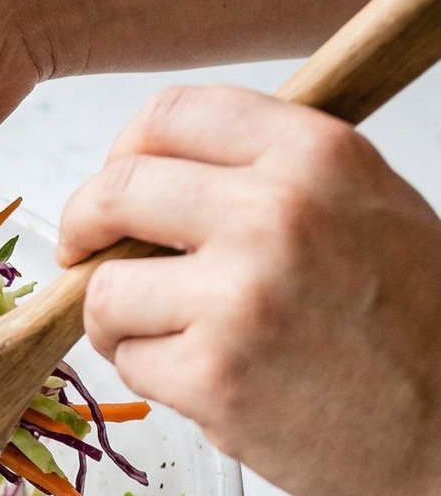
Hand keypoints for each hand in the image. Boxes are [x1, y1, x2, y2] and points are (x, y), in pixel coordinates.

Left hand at [60, 86, 440, 495]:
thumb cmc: (412, 324)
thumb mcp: (364, 205)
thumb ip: (268, 174)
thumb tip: (151, 175)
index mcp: (317, 155)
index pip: (171, 114)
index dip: (124, 151)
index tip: (116, 185)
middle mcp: (276, 212)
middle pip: (117, 190)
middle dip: (86, 228)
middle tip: (87, 257)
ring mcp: (240, 295)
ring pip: (108, 288)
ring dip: (120, 319)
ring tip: (172, 339)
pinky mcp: (214, 374)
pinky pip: (130, 359)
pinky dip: (152, 375)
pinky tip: (208, 381)